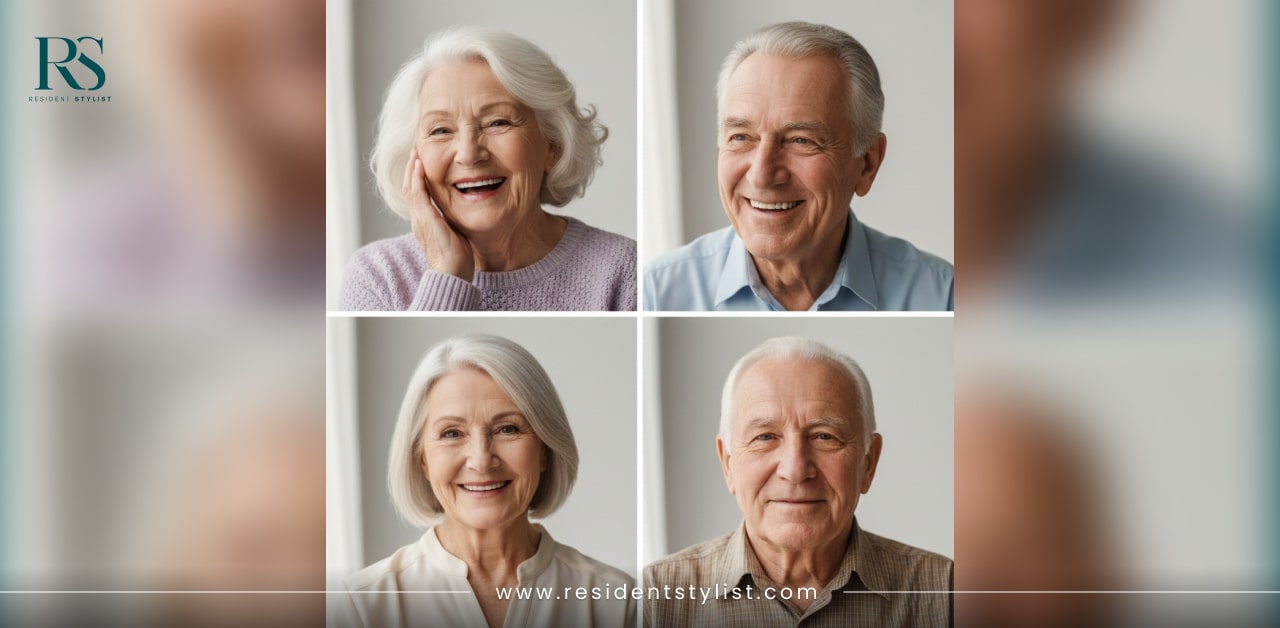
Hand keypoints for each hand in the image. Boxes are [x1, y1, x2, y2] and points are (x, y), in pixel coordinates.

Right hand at [404, 148, 474, 281]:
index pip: (417, 196)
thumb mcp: (455, 234)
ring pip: (410, 187)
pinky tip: (420, 165)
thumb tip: (463, 213)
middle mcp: (418, 219)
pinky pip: (417, 193)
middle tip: (416, 152)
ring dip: (413, 169)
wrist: (452, 273)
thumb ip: (454, 222)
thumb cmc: (457, 260)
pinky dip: (417, 178)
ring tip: (416, 153)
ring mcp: (420, 218)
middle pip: (410, 188)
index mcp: (424, 223)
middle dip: (413, 169)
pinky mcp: (425, 218)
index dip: (418, 179)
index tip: (422, 164)